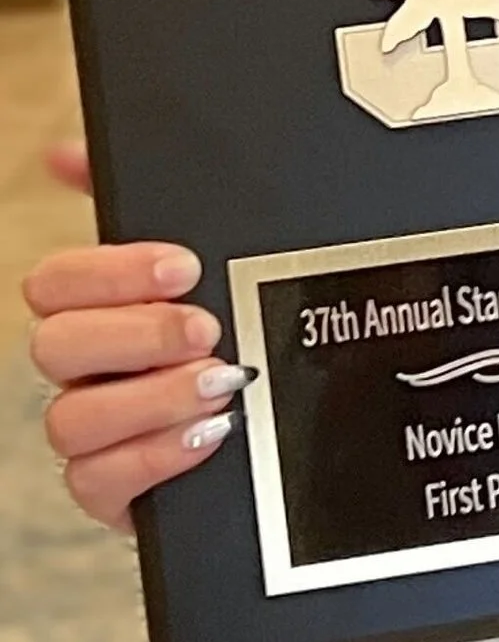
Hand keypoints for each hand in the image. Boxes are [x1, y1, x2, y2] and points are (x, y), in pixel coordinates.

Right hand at [24, 148, 251, 539]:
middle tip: (207, 329)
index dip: (107, 274)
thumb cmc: (252, 325)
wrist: (302, 424)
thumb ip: (159, 202)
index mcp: (102, 308)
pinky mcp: (119, 490)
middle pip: (55, 347)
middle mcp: (91, 370)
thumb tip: (68, 151)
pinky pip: (95, 483)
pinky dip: (153, 458)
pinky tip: (209, 436)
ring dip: (150, 400)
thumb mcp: (225, 255)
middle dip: (137, 335)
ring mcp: (101, 432)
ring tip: (222, 387)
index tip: (183, 267)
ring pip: (69, 420)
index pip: (54, 283)